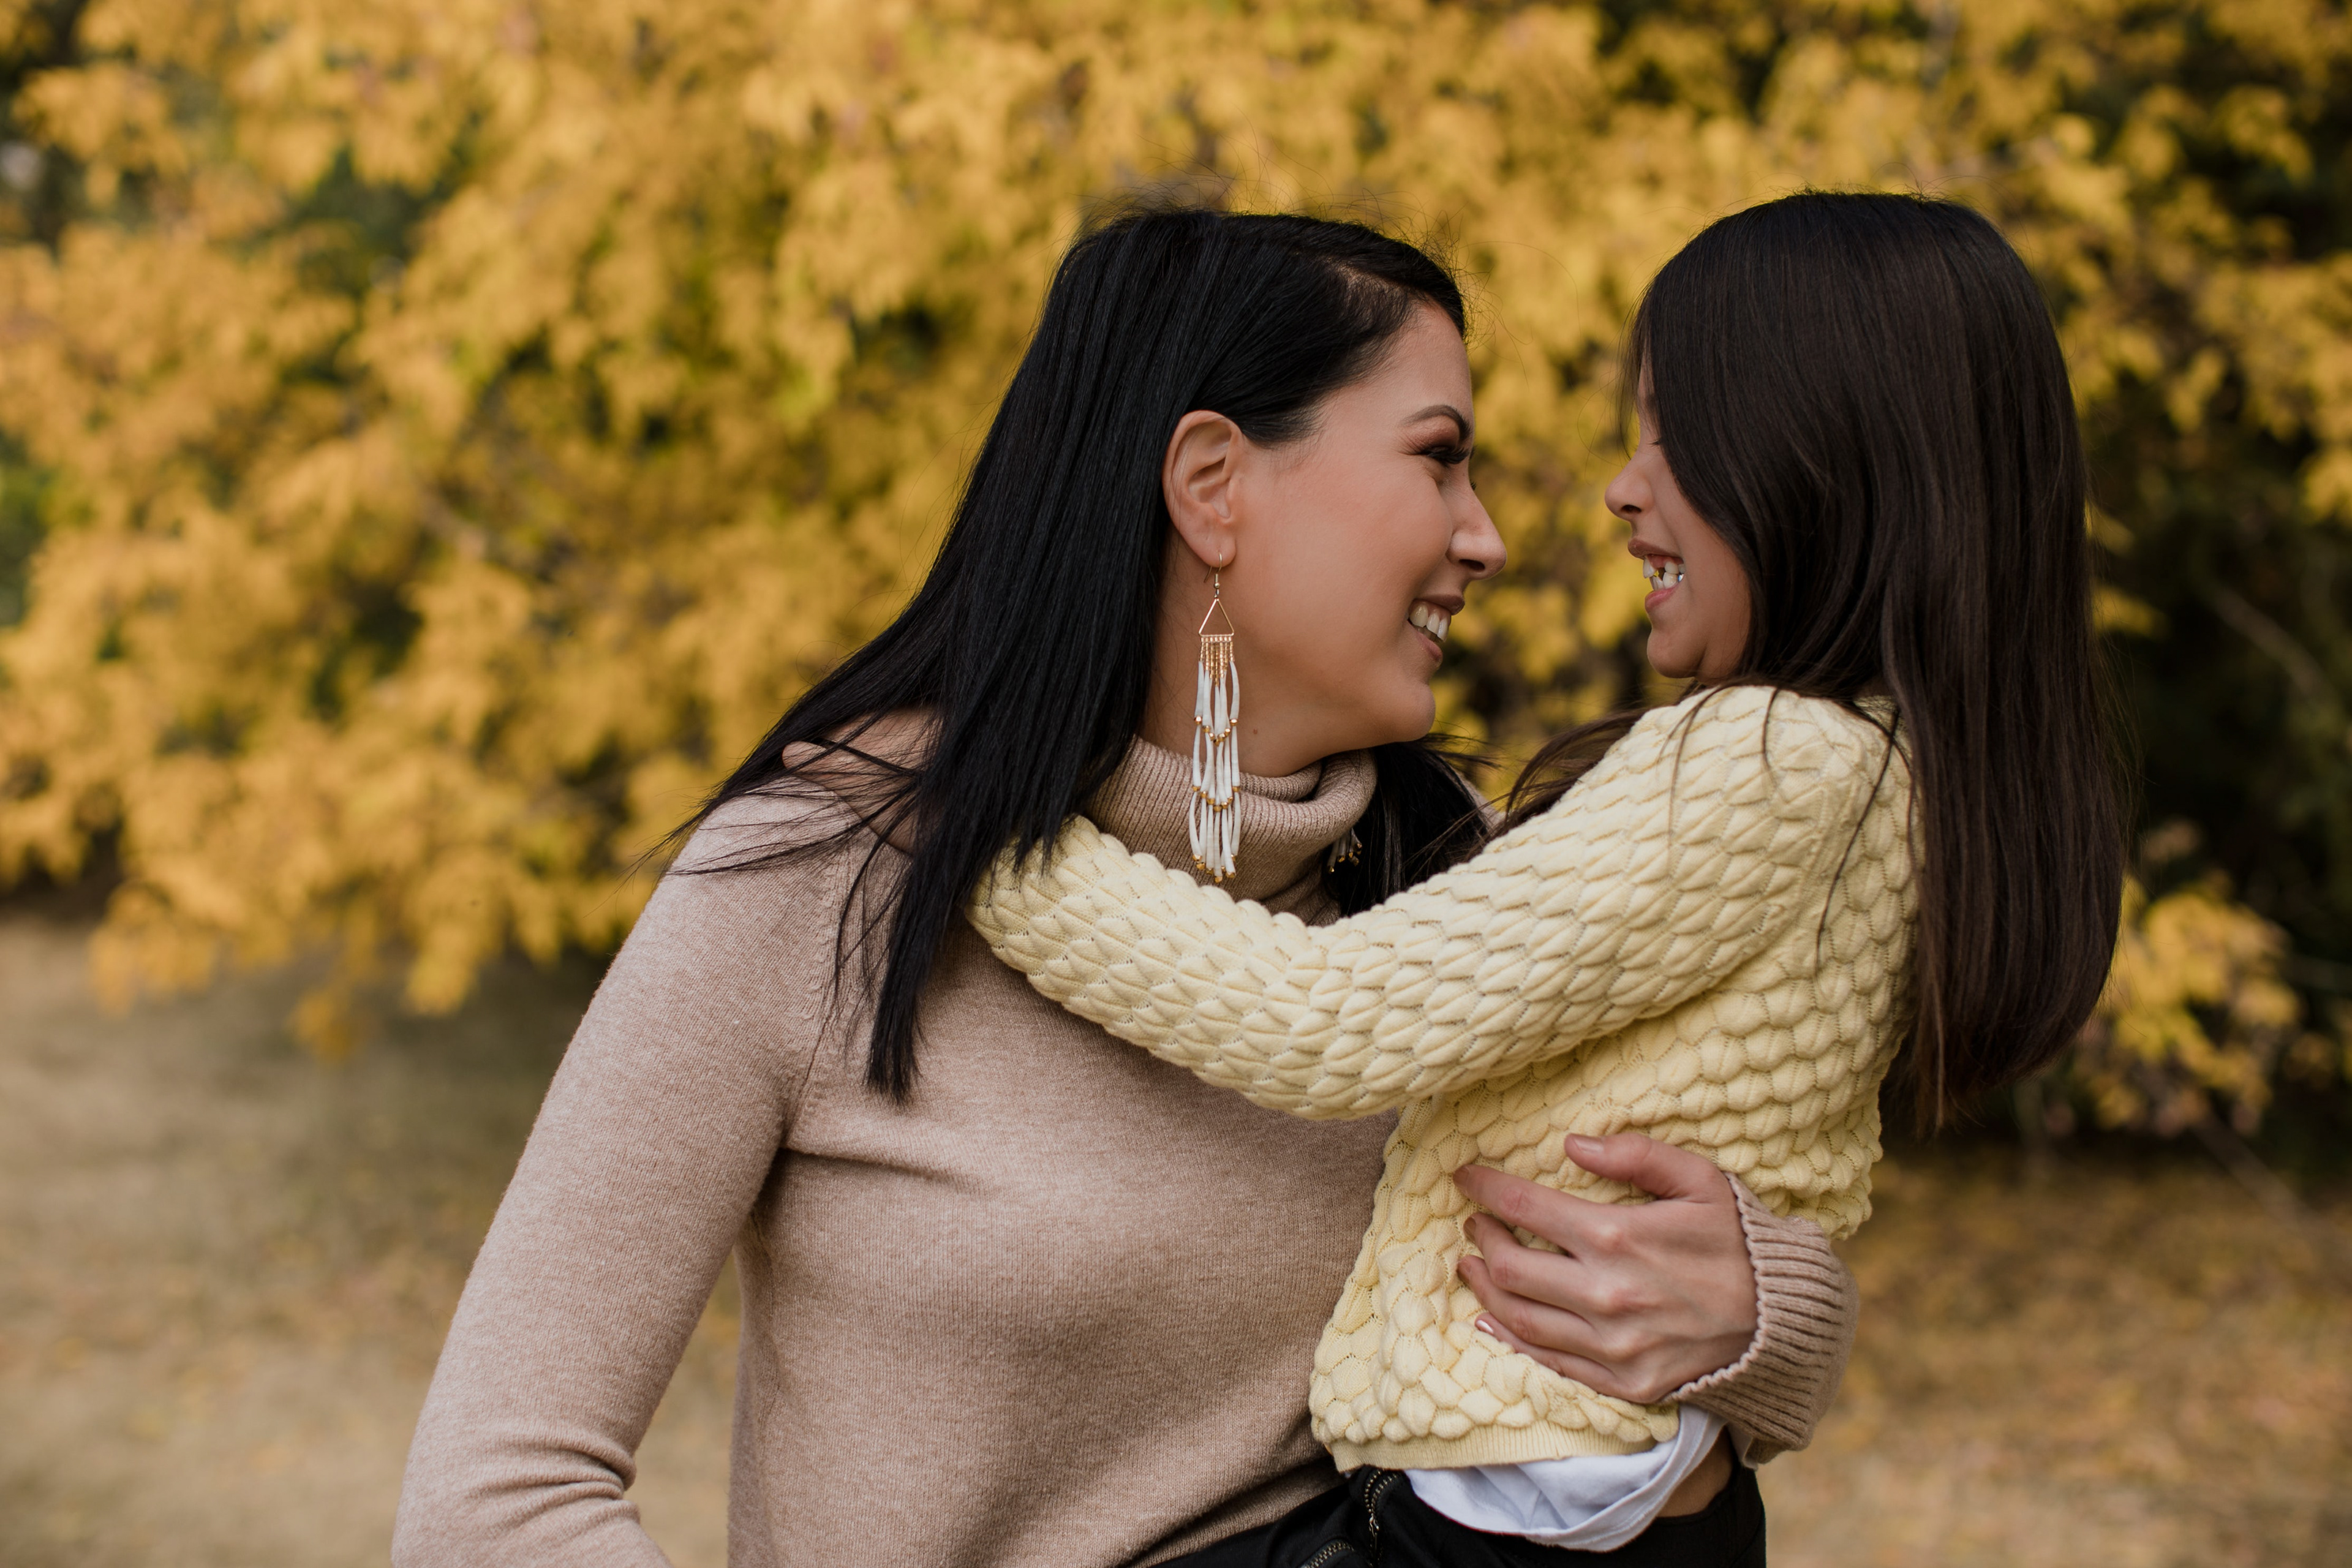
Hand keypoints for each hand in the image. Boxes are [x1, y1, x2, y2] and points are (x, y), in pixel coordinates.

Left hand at [1454, 1133, 1756, 1404]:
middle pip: (1512, 1268)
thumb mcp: (1702, 1181)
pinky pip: (1549, 1361)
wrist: (1785, 1324)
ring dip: (1486, 1288)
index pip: (1528, 1208)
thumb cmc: (1741, 1244)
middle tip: (1474, 1223)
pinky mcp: (1622, 1381)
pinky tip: (1490, 1320)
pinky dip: (1510, 1339)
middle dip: (1483, 1239)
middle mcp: (1607, 1294)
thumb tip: (1573, 1145)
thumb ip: (1638, 1156)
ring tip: (1474, 1264)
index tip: (1465, 1178)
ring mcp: (1613, 1344)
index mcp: (1619, 1237)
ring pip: (1521, 1318)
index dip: (1487, 1190)